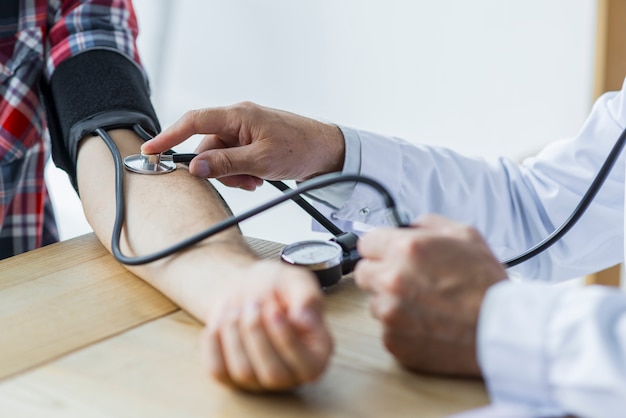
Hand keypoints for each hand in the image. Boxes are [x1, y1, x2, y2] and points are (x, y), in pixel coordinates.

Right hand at [142, 102, 344, 189]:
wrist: (328, 152)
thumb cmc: (300, 149)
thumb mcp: (261, 161)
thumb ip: (225, 164)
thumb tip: (195, 167)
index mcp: (238, 115)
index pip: (194, 121)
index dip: (169, 136)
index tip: (151, 151)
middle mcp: (239, 119)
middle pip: (208, 146)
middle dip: (219, 169)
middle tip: (243, 181)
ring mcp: (246, 131)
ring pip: (221, 157)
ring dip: (234, 174)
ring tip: (257, 180)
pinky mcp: (253, 143)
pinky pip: (234, 159)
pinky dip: (243, 172)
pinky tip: (260, 177)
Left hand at [201, 260, 333, 390]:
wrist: (247, 289)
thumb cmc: (278, 286)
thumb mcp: (297, 281)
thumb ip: (307, 297)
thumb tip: (305, 320)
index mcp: (317, 355)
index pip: (308, 367)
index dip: (287, 339)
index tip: (274, 309)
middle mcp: (291, 375)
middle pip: (273, 374)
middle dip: (257, 333)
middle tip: (252, 303)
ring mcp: (259, 381)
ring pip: (244, 372)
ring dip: (235, 334)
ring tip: (237, 309)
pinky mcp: (230, 379)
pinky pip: (217, 370)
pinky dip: (214, 343)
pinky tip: (222, 321)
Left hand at [354, 214, 506, 376]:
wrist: (501, 330)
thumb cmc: (486, 286)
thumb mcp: (465, 235)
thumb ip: (428, 223)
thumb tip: (409, 225)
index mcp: (405, 250)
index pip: (365, 243)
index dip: (379, 247)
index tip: (387, 254)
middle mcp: (391, 280)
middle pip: (363, 272)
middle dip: (381, 273)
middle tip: (407, 279)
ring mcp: (389, 312)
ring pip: (373, 302)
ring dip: (391, 301)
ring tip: (424, 304)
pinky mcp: (393, 340)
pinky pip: (385, 328)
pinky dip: (400, 326)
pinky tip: (426, 322)